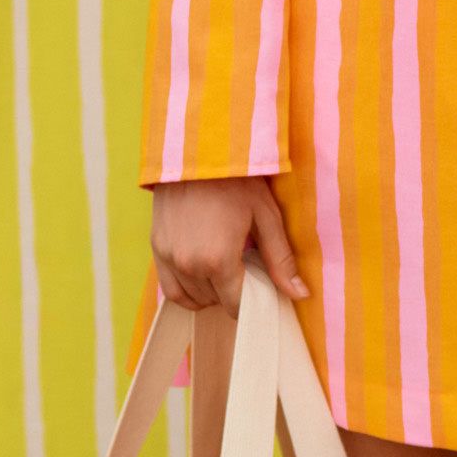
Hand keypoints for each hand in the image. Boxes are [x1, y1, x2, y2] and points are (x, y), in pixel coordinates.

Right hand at [146, 175, 309, 312]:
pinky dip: (187, 289)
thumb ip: (280, 260)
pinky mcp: (156, 248)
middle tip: (246, 269)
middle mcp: (188, 264)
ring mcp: (168, 258)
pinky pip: (171, 288)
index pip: (237, 305)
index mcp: (217, 259)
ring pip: (192, 299)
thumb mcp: (266, 217)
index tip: (262, 287)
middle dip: (233, 293)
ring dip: (210, 293)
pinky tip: (204, 272)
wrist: (197, 151)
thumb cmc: (237, 181)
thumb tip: (300, 295)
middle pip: (215, 302)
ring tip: (226, 268)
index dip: (253, 301)